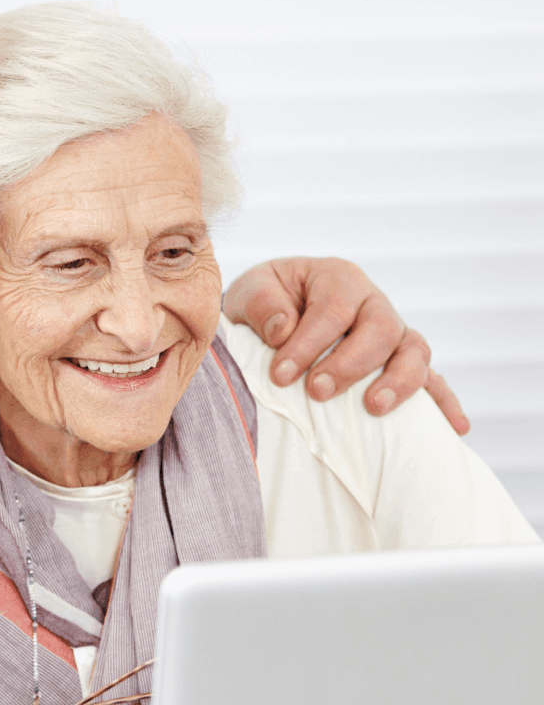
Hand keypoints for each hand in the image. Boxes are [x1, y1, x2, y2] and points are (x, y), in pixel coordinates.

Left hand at [223, 257, 469, 435]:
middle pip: (381, 329)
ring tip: (373, 408)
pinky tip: (454, 426)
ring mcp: (393, 332)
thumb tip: (282, 329)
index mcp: (337, 278)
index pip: (333, 309)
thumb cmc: (264, 303)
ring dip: (398, 382)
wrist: (272, 314)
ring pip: (414, 351)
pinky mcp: (400, 362)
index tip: (281, 374)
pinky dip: (444, 401)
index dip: (309, 343)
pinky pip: (432, 379)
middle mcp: (372, 302)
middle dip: (350, 364)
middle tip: (318, 391)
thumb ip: (262, 304)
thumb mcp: (251, 291)